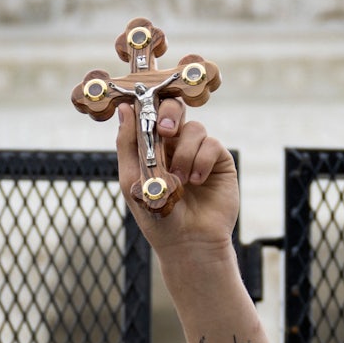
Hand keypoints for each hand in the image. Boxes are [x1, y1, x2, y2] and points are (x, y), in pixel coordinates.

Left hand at [115, 99, 238, 259]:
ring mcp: (198, 151)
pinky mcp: (218, 160)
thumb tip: (125, 108)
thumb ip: (128, 143)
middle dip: (169, 115)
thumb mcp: (133, 179)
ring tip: (180, 180)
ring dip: (184, 153)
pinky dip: (201, 162)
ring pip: (194, 128)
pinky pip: (211, 144)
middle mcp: (175, 144)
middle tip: (166, 131)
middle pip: (174, 108)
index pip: (149, 113)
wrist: (188, 242)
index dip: (147, 103)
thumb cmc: (156, 215)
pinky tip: (197, 182)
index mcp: (151, 146)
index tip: (143, 100)